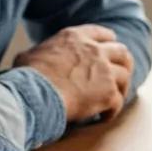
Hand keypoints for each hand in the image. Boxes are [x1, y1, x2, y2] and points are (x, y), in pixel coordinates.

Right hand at [14, 24, 133, 122]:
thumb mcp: (28, 55)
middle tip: (121, 74)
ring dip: (121, 88)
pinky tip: (104, 117)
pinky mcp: (107, 93)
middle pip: (122, 52)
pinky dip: (112, 110)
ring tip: (114, 98)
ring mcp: (104, 71)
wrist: (35, 94)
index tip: (109, 49)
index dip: (108, 41)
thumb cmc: (26, 76)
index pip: (101, 33)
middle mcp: (94, 50)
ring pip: (125, 76)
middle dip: (124, 63)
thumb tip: (29, 60)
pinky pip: (118, 102)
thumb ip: (38, 54)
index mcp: (75, 38)